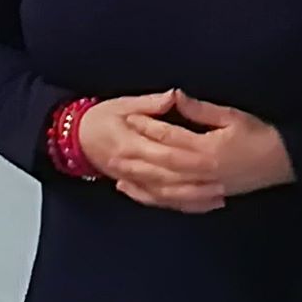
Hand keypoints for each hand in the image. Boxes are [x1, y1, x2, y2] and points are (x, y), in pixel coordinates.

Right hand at [76, 92, 225, 213]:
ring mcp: (133, 180)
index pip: (164, 151)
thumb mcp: (122, 104)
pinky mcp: (136, 188)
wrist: (76, 137)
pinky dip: (179, 204)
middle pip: (168, 177)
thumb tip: (173, 96)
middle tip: (225, 182)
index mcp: (130, 143)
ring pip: (166, 193)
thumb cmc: (100, 116)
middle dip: (196, 183)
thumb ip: (149, 103)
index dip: (189, 156)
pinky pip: (159, 200)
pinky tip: (200, 205)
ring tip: (219, 196)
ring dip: (192, 197)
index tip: (214, 157)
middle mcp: (132, 166)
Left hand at [130, 90, 296, 197]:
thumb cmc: (260, 135)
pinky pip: (176, 202)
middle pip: (160, 166)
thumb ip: (201, 110)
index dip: (148, 128)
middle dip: (135, 158)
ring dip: (140, 183)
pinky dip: (157, 200)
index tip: (130, 119)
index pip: (170, 138)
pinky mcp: (208, 198)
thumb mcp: (233, 116)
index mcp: (207, 149)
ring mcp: (204, 188)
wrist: (284, 162)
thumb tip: (176, 97)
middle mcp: (202, 172)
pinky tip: (142, 194)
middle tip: (111, 151)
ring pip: (164, 188)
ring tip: (118, 175)